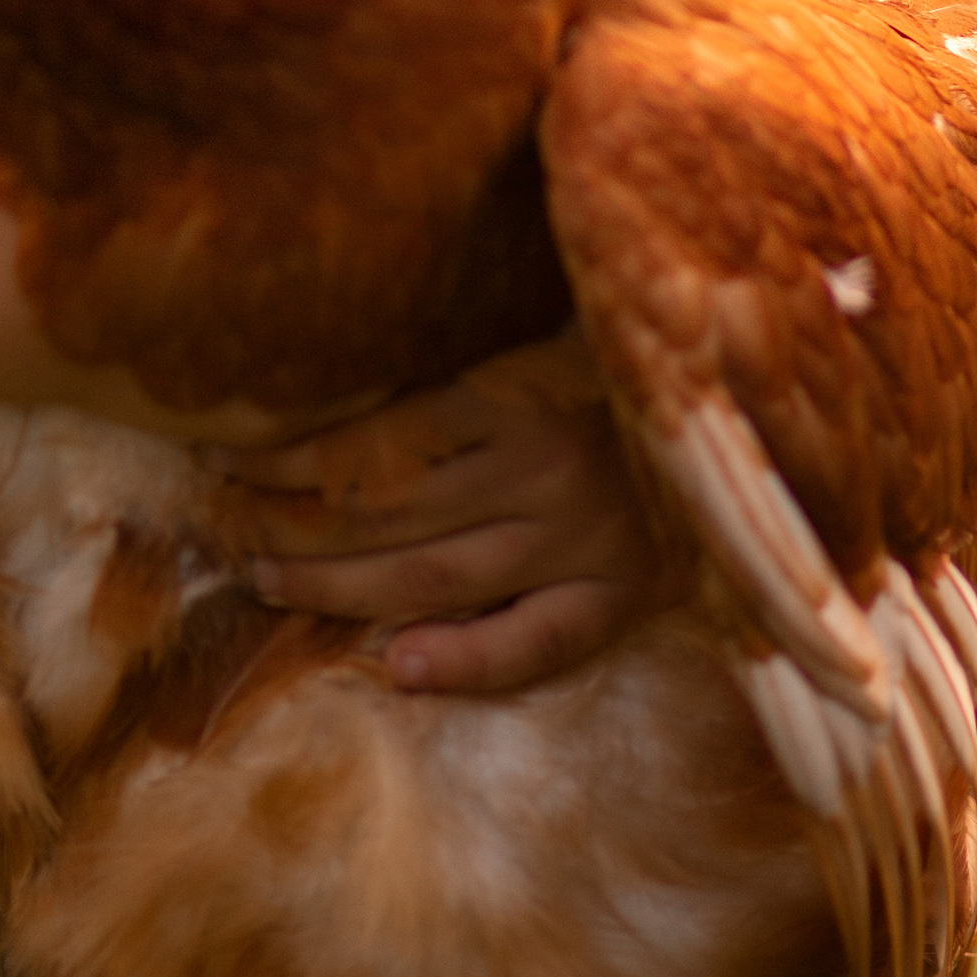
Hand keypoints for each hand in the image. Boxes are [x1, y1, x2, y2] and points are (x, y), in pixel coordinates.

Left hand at [205, 331, 660, 695]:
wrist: (752, 401)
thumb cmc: (630, 335)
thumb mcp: (547, 306)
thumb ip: (466, 324)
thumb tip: (352, 310)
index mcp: (517, 391)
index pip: (375, 438)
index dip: (290, 455)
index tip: (224, 457)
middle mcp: (541, 470)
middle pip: (388, 513)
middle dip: (293, 523)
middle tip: (225, 526)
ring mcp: (582, 540)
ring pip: (436, 578)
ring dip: (341, 587)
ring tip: (268, 580)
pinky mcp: (620, 594)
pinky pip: (535, 645)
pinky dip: (464, 662)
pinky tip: (397, 669)